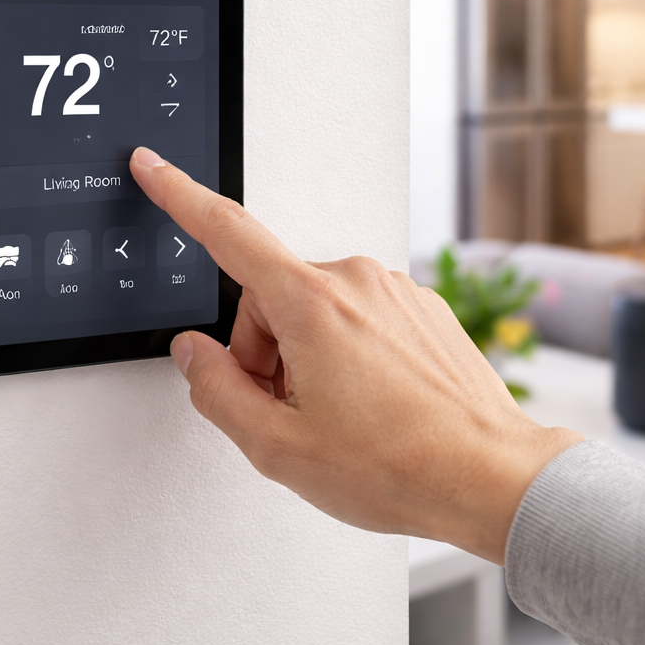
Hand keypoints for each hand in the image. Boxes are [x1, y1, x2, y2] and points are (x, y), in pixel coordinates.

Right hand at [130, 148, 580, 563]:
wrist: (491, 477)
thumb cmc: (399, 465)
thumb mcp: (278, 446)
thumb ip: (217, 392)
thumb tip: (194, 355)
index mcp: (312, 304)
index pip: (227, 233)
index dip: (179, 197)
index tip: (153, 167)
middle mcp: (356, 280)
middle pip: (269, 298)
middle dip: (263, 353)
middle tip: (288, 412)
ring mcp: (395, 291)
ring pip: (314, 311)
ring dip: (306, 357)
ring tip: (338, 418)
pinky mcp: (423, 308)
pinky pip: (358, 319)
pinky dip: (348, 355)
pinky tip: (370, 407)